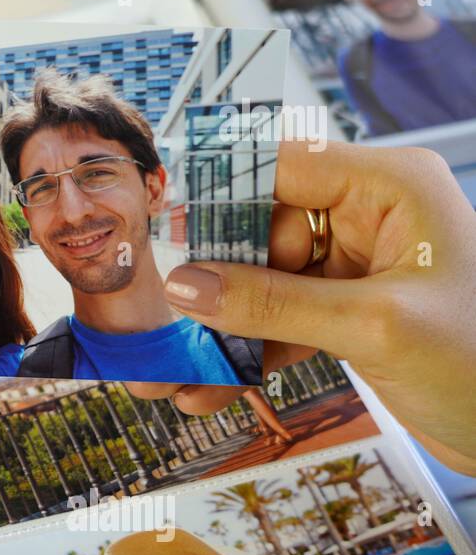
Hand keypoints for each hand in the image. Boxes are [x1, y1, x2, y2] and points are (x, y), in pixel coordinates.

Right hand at [127, 140, 475, 475]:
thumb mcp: (375, 327)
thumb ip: (274, 304)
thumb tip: (190, 285)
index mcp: (390, 187)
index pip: (281, 166)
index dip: (219, 196)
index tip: (165, 231)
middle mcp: (369, 215)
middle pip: (259, 229)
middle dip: (211, 279)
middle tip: (167, 317)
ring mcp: (355, 266)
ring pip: (261, 282)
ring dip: (221, 329)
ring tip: (179, 372)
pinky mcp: (347, 312)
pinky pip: (279, 321)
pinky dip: (248, 355)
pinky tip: (212, 388)